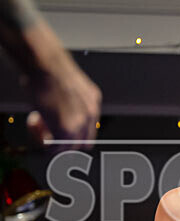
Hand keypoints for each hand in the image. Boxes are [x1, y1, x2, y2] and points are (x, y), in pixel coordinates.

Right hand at [14, 20, 101, 149]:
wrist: (45, 63)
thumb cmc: (50, 68)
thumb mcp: (70, 86)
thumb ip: (72, 103)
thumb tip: (61, 112)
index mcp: (93, 102)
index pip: (89, 129)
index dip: (73, 134)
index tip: (58, 129)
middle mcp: (91, 114)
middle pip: (83, 143)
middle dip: (65, 142)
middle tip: (47, 133)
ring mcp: (80, 122)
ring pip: (69, 146)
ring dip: (52, 140)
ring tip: (37, 124)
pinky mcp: (66, 128)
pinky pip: (56, 145)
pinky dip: (43, 140)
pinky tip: (33, 123)